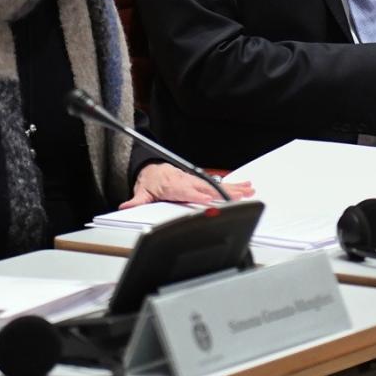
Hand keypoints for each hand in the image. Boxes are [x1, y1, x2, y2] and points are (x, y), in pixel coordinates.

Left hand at [120, 163, 254, 208]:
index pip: (190, 192)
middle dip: (225, 192)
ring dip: (234, 187)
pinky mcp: (201, 181)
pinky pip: (217, 184)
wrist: (152, 169)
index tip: (212, 201)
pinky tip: (245, 187)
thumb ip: (136, 200)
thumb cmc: (150, 182)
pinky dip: (232, 185)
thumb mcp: (141, 191)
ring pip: (217, 185)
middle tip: (241, 195)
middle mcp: (188, 181)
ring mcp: (196, 180)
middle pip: (209, 188)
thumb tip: (125, 205)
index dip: (201, 196)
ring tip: (249, 189)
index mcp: (175, 186)